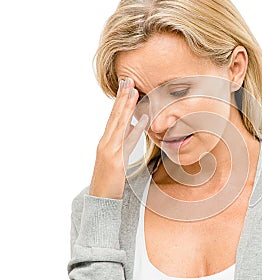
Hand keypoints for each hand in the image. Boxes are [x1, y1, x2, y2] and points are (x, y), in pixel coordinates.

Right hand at [89, 77, 148, 198]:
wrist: (100, 200)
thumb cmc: (109, 179)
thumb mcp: (115, 157)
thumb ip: (123, 141)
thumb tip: (133, 125)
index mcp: (106, 142)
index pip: (113, 117)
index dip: (119, 101)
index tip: (125, 85)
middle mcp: (106, 144)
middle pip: (115, 117)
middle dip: (122, 98)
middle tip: (128, 80)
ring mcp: (109, 152)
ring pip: (119, 125)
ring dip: (127, 108)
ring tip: (134, 92)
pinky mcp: (116, 162)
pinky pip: (127, 143)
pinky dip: (135, 130)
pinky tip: (144, 120)